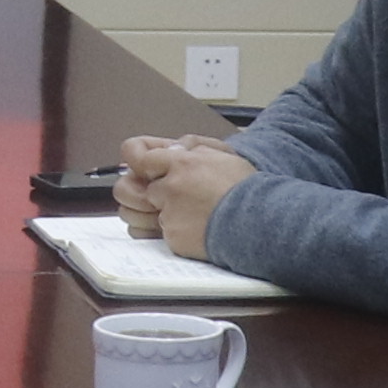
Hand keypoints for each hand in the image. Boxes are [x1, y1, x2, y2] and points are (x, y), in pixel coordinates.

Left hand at [112, 133, 251, 248]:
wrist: (261, 223)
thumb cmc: (246, 189)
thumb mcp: (222, 155)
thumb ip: (192, 148)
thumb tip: (170, 148)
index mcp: (182, 162)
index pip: (136, 155)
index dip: (135, 158)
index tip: (138, 165)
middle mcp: (171, 188)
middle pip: (127, 189)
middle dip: (136, 190)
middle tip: (151, 193)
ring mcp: (169, 215)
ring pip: (136, 215)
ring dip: (148, 213)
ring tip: (174, 212)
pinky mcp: (172, 239)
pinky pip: (153, 236)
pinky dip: (167, 232)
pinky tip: (188, 228)